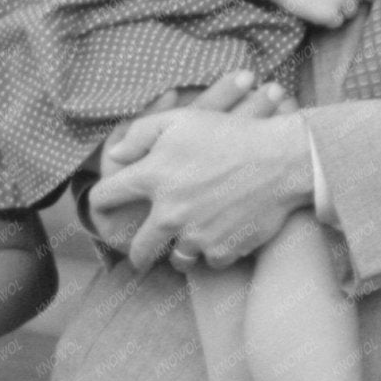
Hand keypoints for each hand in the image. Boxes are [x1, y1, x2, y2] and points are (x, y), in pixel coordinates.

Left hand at [95, 88, 308, 272]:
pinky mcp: (224, 249)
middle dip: (136, 253)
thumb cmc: (229, 134)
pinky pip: (209, 261)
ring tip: (180, 249)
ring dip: (177, 254)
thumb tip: (116, 155)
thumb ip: (139, 135)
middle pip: (139, 247)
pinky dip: (211, 254)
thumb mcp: (179, 120)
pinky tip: (216, 241)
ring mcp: (196, 235)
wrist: (282, 160)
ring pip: (177, 259)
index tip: (102, 214)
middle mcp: (168, 212)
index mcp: (151, 178)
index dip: (98, 205)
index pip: (104, 198)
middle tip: (139, 256)